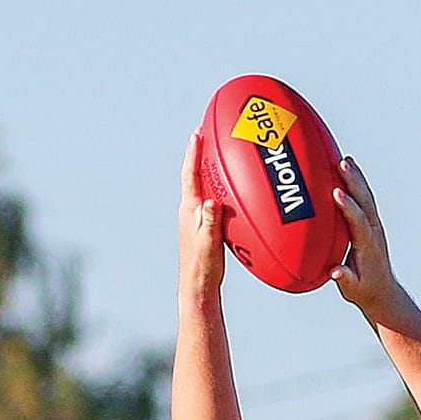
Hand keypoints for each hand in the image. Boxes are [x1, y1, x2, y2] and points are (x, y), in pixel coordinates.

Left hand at [178, 130, 225, 300]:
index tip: (197, 133)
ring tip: (219, 154)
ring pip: (203, 186)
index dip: (193, 153)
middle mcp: (190, 209)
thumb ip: (210, 221)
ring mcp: (196, 218)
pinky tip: (231, 190)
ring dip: (209, 169)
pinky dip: (219, 190)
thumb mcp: (209, 243)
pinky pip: (212, 200)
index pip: (190, 174)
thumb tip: (211, 202)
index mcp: (189, 209)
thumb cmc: (203, 266)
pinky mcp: (204, 226)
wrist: (197, 285)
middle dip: (201, 153)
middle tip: (208, 133)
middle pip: (195, 174)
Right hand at [329, 158, 406, 324]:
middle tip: (342, 164)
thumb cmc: (364, 290)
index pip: (359, 222)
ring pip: (366, 196)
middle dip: (354, 182)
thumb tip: (335, 272)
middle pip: (365, 201)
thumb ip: (345, 280)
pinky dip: (357, 182)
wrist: (383, 290)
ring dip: (356, 177)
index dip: (348, 207)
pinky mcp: (371, 222)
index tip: (336, 192)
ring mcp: (374, 225)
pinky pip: (364, 198)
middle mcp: (373, 231)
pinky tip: (347, 168)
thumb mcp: (353, 289)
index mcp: (368, 246)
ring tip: (344, 159)